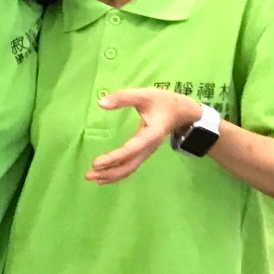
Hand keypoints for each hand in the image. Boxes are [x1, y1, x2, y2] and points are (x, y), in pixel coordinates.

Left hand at [88, 88, 202, 183]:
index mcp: (150, 135)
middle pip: (129, 165)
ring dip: (111, 175)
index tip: (96, 163)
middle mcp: (149, 147)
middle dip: (109, 172)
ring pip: (130, 168)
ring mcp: (147, 151)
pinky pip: (131, 166)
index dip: (114, 157)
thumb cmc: (165, 102)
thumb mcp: (145, 95)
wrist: (185, 113)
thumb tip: (101, 103)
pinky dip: (118, 173)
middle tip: (88, 175)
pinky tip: (105, 177)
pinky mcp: (144, 151)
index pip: (130, 150)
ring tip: (92, 178)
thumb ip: (124, 97)